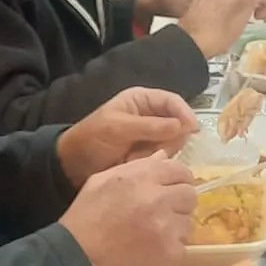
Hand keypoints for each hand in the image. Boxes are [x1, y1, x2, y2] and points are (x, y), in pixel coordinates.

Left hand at [57, 87, 199, 183]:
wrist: (73, 165)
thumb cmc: (92, 139)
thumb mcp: (118, 128)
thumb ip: (150, 126)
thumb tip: (182, 125)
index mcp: (141, 100)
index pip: (172, 101)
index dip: (184, 113)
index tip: (192, 129)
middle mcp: (150, 116)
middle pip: (177, 124)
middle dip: (167, 138)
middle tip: (152, 150)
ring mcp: (150, 136)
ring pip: (172, 143)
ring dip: (156, 152)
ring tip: (134, 157)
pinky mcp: (148, 154)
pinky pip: (162, 157)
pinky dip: (151, 161)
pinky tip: (133, 163)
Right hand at [59, 155, 197, 265]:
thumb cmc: (84, 223)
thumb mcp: (99, 184)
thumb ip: (135, 168)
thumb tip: (163, 157)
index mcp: (140, 178)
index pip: (179, 170)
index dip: (176, 180)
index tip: (170, 190)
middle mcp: (157, 199)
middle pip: (189, 195)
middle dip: (178, 203)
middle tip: (161, 214)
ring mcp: (167, 228)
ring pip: (187, 222)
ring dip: (174, 228)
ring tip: (150, 237)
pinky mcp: (172, 254)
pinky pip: (181, 246)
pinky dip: (169, 251)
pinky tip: (149, 254)